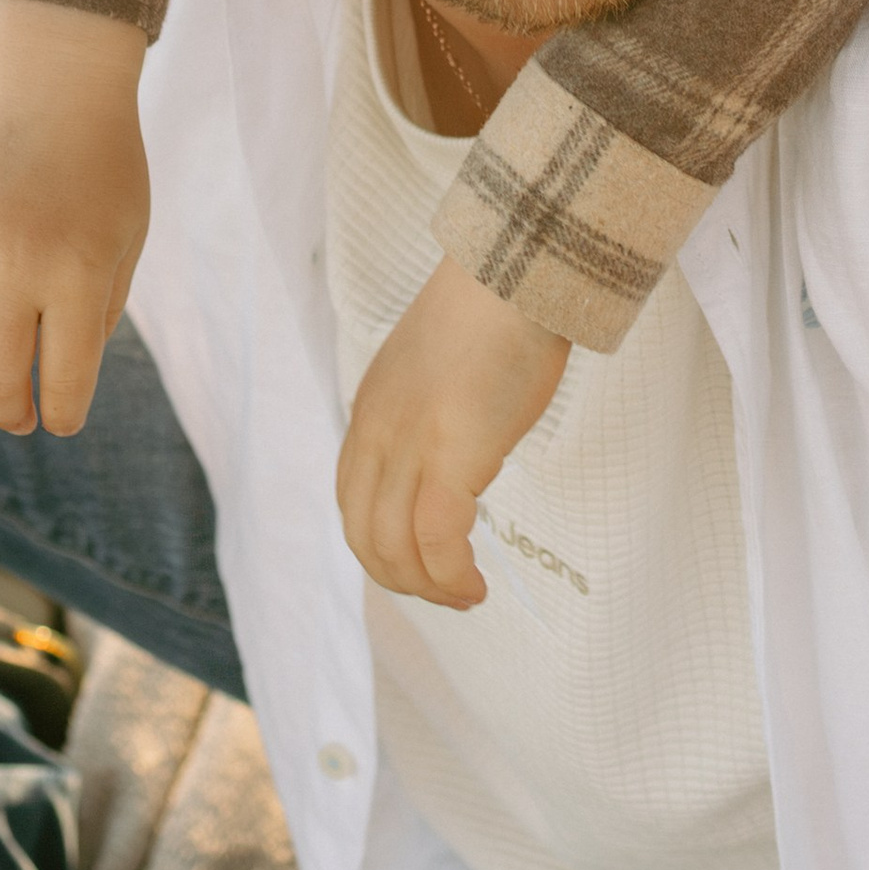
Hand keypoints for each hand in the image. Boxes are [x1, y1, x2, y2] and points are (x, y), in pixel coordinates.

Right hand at [0, 0, 150, 436]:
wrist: (54, 83)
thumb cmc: (105, 166)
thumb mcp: (127, 240)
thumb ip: (98, 312)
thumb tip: (56, 380)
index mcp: (77, 273)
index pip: (61, 380)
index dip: (61, 416)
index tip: (62, 422)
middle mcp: (14, 264)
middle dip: (7, 414)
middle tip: (17, 421)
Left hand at [336, 255, 569, 610]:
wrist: (516, 273)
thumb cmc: (497, 308)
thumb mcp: (440, 368)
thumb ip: (433, 413)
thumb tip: (460, 454)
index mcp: (371, 410)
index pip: (353, 499)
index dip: (379, 544)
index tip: (419, 562)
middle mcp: (378, 432)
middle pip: (363, 533)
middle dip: (399, 578)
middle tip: (444, 594)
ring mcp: (410, 445)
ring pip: (394, 547)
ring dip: (428, 587)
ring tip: (464, 596)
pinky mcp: (451, 456)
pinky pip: (438, 541)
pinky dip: (451, 575)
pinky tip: (474, 584)